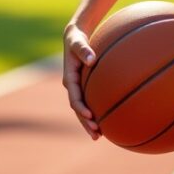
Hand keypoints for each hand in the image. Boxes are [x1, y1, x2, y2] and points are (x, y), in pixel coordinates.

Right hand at [62, 24, 99, 139]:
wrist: (74, 37)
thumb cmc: (77, 38)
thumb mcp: (78, 42)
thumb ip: (84, 49)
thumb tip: (91, 59)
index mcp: (69, 78)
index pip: (74, 98)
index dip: (81, 108)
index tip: (90, 115)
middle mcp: (71, 85)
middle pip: (77, 109)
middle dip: (85, 122)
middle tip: (96, 135)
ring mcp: (77, 87)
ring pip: (82, 109)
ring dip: (88, 122)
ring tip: (99, 136)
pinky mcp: (82, 86)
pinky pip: (88, 102)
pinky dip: (93, 112)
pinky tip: (104, 121)